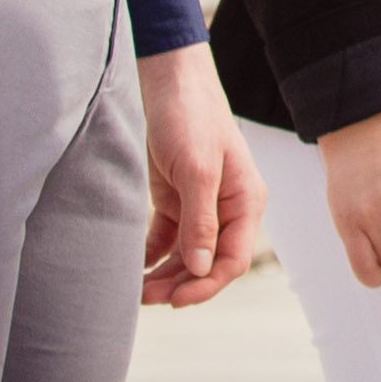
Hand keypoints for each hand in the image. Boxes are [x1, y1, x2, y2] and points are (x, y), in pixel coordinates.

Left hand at [138, 42, 261, 307]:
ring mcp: (202, 206)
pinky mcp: (177, 200)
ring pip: (187, 256)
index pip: (232, 259)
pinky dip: (153, 257)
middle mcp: (227, 208)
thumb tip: (202, 269)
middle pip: (208, 263)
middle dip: (181, 285)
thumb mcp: (197, 169)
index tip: (176, 299)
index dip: (207, 285)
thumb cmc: (191, 117)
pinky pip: (167, 240)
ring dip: (165, 276)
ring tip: (136, 290)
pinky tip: (135, 270)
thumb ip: (201, 221)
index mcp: (245, 202)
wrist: (169, 82)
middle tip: (146, 298)